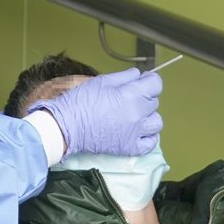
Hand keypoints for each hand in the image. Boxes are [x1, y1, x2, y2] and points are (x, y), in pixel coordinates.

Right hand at [28, 68, 162, 156]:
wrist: (67, 126)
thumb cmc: (81, 101)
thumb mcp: (101, 81)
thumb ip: (124, 76)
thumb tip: (138, 75)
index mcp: (131, 95)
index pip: (156, 84)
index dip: (150, 79)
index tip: (144, 80)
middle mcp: (138, 114)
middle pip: (154, 102)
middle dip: (145, 96)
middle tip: (130, 96)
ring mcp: (136, 133)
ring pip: (156, 122)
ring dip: (149, 116)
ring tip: (136, 115)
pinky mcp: (131, 148)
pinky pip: (151, 143)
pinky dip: (148, 136)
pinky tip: (138, 131)